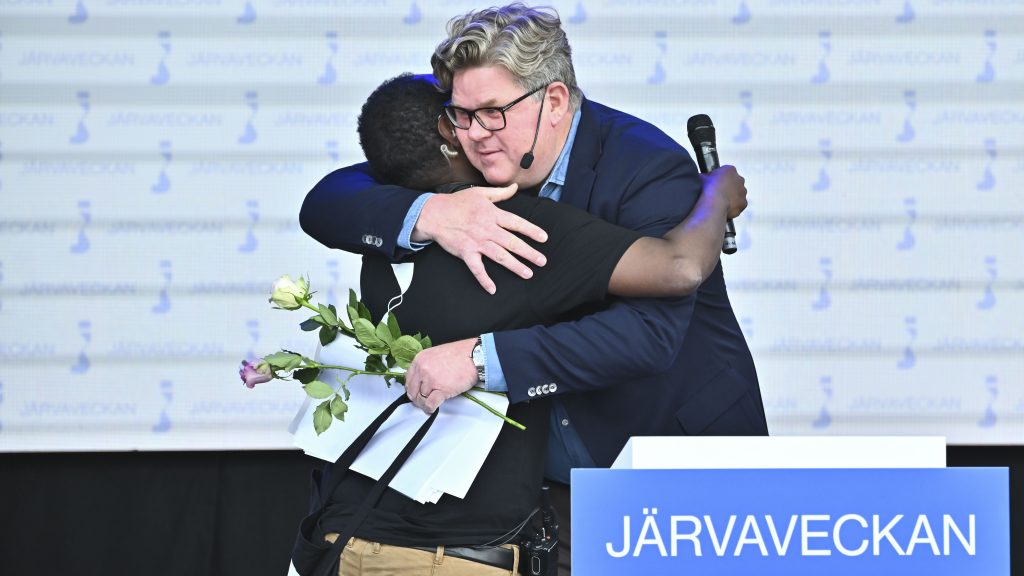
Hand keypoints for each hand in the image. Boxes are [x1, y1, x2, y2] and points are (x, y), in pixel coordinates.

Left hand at [404, 338, 477, 413]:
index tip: (418, 393)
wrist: (474, 356)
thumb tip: (422, 381)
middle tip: (424, 402)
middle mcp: (422, 369)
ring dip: (425, 404)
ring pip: (420, 399)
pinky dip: (430, 409)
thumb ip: (426, 366)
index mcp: (420, 359)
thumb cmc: (460, 355)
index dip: (413, 389)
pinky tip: (433, 408)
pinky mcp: (441, 389)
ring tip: (432, 404)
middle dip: (417, 399)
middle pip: (412, 391)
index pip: (408, 379)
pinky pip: (429, 404)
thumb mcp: (436, 355)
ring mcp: (430, 379)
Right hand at [412, 184, 547, 294]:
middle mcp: (487, 229)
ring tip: (528, 273)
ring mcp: (477, 242)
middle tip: (542, 261)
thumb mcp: (480, 193)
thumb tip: (515, 187)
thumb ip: (500, 193)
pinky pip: (476, 268)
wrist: (434, 214)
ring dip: (514, 266)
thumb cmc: (458, 202)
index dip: (531, 230)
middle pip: (512, 242)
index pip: (516, 223)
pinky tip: (492, 289)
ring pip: (499, 256)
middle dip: (529, 253)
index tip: (544, 238)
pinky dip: (484, 279)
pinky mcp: (466, 252)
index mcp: (492, 214)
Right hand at [701, 165, 747, 218]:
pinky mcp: (744, 203)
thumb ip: (704, 176)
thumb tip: (701, 178)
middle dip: (728, 187)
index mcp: (730, 170)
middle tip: (717, 194)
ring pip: (738, 194)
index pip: (726, 172)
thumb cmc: (706, 189)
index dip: (719, 179)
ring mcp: (743, 192)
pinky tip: (725, 209)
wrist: (714, 203)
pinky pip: (739, 205)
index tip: (713, 184)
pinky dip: (733, 207)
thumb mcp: (701, 178)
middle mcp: (740, 179)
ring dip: (732, 197)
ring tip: (721, 203)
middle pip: (734, 183)